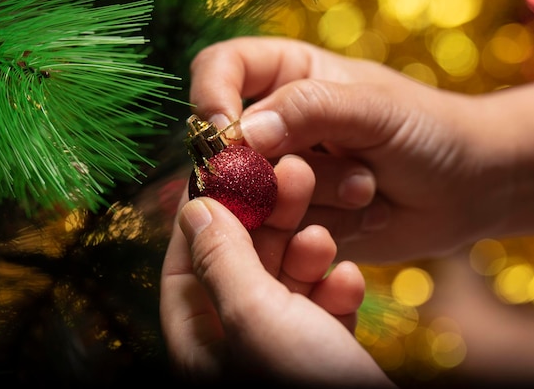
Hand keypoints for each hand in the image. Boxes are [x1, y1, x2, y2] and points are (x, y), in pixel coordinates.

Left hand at [160, 154, 393, 385]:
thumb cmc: (310, 387)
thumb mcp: (256, 317)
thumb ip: (222, 258)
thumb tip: (196, 207)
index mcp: (199, 341)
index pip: (185, 260)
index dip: (204, 211)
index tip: (228, 167)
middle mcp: (234, 343)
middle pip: (240, 261)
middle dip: (267, 219)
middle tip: (292, 174)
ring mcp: (280, 346)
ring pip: (284, 278)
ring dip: (305, 251)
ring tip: (324, 238)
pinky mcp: (322, 352)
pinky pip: (320, 304)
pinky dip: (334, 287)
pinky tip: (348, 281)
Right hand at [189, 36, 533, 261]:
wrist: (467, 188)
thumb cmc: (428, 130)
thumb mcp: (374, 108)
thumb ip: (308, 109)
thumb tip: (241, 136)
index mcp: (287, 76)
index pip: (219, 69)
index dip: (211, 97)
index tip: (227, 134)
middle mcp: (274, 126)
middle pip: (227, 149)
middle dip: (279, 172)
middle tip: (342, 176)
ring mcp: (281, 176)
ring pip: (253, 198)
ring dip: (313, 201)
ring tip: (367, 190)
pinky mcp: (293, 219)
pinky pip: (279, 233)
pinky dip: (323, 230)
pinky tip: (367, 215)